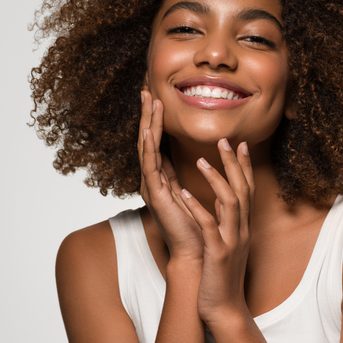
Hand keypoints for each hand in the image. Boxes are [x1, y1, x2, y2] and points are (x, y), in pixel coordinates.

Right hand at [138, 90, 203, 261]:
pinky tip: (149, 130)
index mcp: (161, 179)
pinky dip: (149, 146)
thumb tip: (192, 155)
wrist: (198, 255)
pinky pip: (150, 166)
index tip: (155, 96)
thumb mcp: (191, 193)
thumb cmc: (197, 228)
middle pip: (147, 140)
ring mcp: (151, 187)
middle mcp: (152, 180)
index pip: (156, 142)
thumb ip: (186, 176)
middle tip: (145, 88)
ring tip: (148, 99)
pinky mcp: (156, 195)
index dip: (155, 119)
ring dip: (147, 122)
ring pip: (146, 147)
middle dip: (146, 114)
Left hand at [179, 138, 255, 324]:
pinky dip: (197, 208)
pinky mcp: (218, 254)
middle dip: (234, 164)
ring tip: (200, 161)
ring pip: (230, 204)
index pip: (247, 189)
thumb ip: (225, 223)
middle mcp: (242, 230)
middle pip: (243, 190)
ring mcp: (231, 241)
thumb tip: (221, 203)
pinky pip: (208, 226)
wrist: (224, 310)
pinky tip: (184, 194)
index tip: (239, 143)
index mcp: (243, 227)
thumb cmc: (220, 278)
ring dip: (216, 180)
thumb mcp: (226, 245)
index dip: (244, 165)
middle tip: (225, 140)